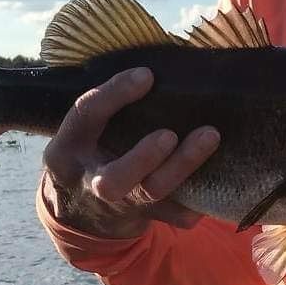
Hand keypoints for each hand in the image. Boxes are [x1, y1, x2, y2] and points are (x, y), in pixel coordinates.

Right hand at [42, 67, 219, 237]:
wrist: (81, 209)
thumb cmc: (90, 148)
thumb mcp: (82, 128)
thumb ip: (107, 103)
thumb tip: (154, 68)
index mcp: (68, 147)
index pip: (86, 115)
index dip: (114, 94)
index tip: (147, 75)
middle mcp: (91, 179)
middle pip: (115, 179)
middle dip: (144, 157)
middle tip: (169, 134)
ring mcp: (120, 203)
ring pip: (151, 192)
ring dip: (183, 165)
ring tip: (209, 136)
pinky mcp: (146, 216)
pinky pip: (176, 214)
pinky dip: (197, 197)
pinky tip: (216, 176)